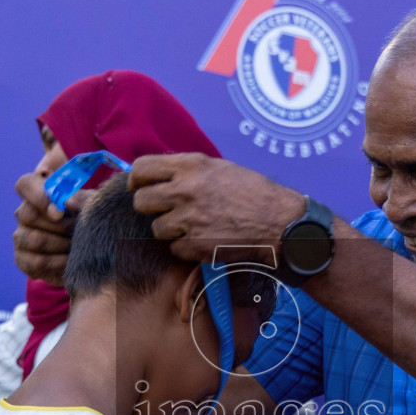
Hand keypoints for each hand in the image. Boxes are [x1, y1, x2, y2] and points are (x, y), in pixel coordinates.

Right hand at [13, 171, 90, 284]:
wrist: (94, 253)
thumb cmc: (92, 221)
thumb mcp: (94, 206)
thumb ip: (82, 199)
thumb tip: (66, 202)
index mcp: (39, 192)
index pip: (25, 185)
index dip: (39, 197)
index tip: (60, 212)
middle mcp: (25, 213)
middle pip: (27, 214)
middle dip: (59, 226)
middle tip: (78, 230)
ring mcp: (21, 236)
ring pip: (32, 239)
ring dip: (60, 244)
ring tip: (76, 246)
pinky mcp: (23, 260)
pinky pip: (35, 262)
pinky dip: (57, 263)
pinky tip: (70, 261)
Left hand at [129, 154, 304, 264]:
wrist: (278, 222)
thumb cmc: (253, 193)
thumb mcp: (219, 168)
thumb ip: (187, 171)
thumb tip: (159, 176)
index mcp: (191, 166)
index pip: (141, 169)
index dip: (136, 180)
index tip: (140, 188)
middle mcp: (185, 190)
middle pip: (141, 202)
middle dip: (150, 209)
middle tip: (166, 211)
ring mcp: (188, 219)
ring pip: (156, 228)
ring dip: (171, 231)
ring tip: (194, 226)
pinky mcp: (194, 245)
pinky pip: (175, 248)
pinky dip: (187, 248)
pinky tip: (206, 240)